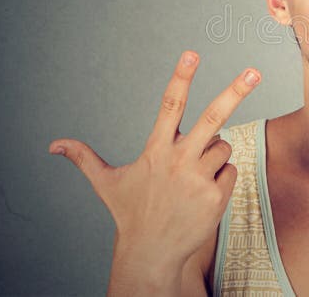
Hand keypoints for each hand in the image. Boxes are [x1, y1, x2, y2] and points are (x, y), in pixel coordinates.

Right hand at [49, 51, 260, 271]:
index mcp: (155, 150)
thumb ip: (84, 159)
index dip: (181, 77)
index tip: (191, 53)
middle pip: (213, 118)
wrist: (151, 255)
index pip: (169, 106)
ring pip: (223, 147)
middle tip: (254, 72)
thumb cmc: (130, 214)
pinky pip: (231, 170)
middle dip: (235, 92)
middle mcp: (179, 161)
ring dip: (213, 154)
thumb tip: (53, 145)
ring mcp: (199, 179)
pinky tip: (203, 194)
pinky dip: (221, 177)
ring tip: (191, 177)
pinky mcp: (216, 196)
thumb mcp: (107, 184)